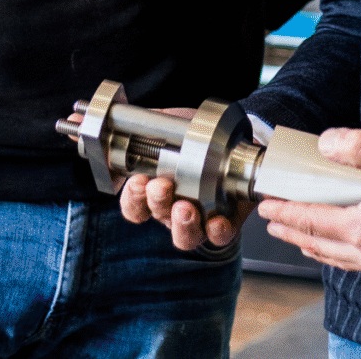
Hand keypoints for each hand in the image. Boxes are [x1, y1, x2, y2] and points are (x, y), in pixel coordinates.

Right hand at [108, 108, 248, 252]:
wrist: (234, 141)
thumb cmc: (197, 138)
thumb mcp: (171, 126)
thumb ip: (148, 128)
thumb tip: (126, 124)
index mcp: (155, 191)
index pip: (134, 206)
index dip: (133, 199)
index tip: (138, 181)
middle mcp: (173, 210)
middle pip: (158, 216)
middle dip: (157, 202)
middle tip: (161, 186)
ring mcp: (198, 220)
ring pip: (184, 236)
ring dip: (182, 224)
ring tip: (185, 207)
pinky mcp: (225, 224)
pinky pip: (218, 237)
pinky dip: (216, 231)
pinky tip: (217, 221)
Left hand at [255, 128, 360, 271]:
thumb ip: (357, 146)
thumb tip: (326, 144)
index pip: (310, 221)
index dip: (284, 212)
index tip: (266, 205)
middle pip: (316, 244)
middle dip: (290, 231)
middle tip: (271, 220)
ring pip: (333, 257)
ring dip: (310, 245)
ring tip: (296, 234)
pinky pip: (352, 262)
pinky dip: (333, 254)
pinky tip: (335, 246)